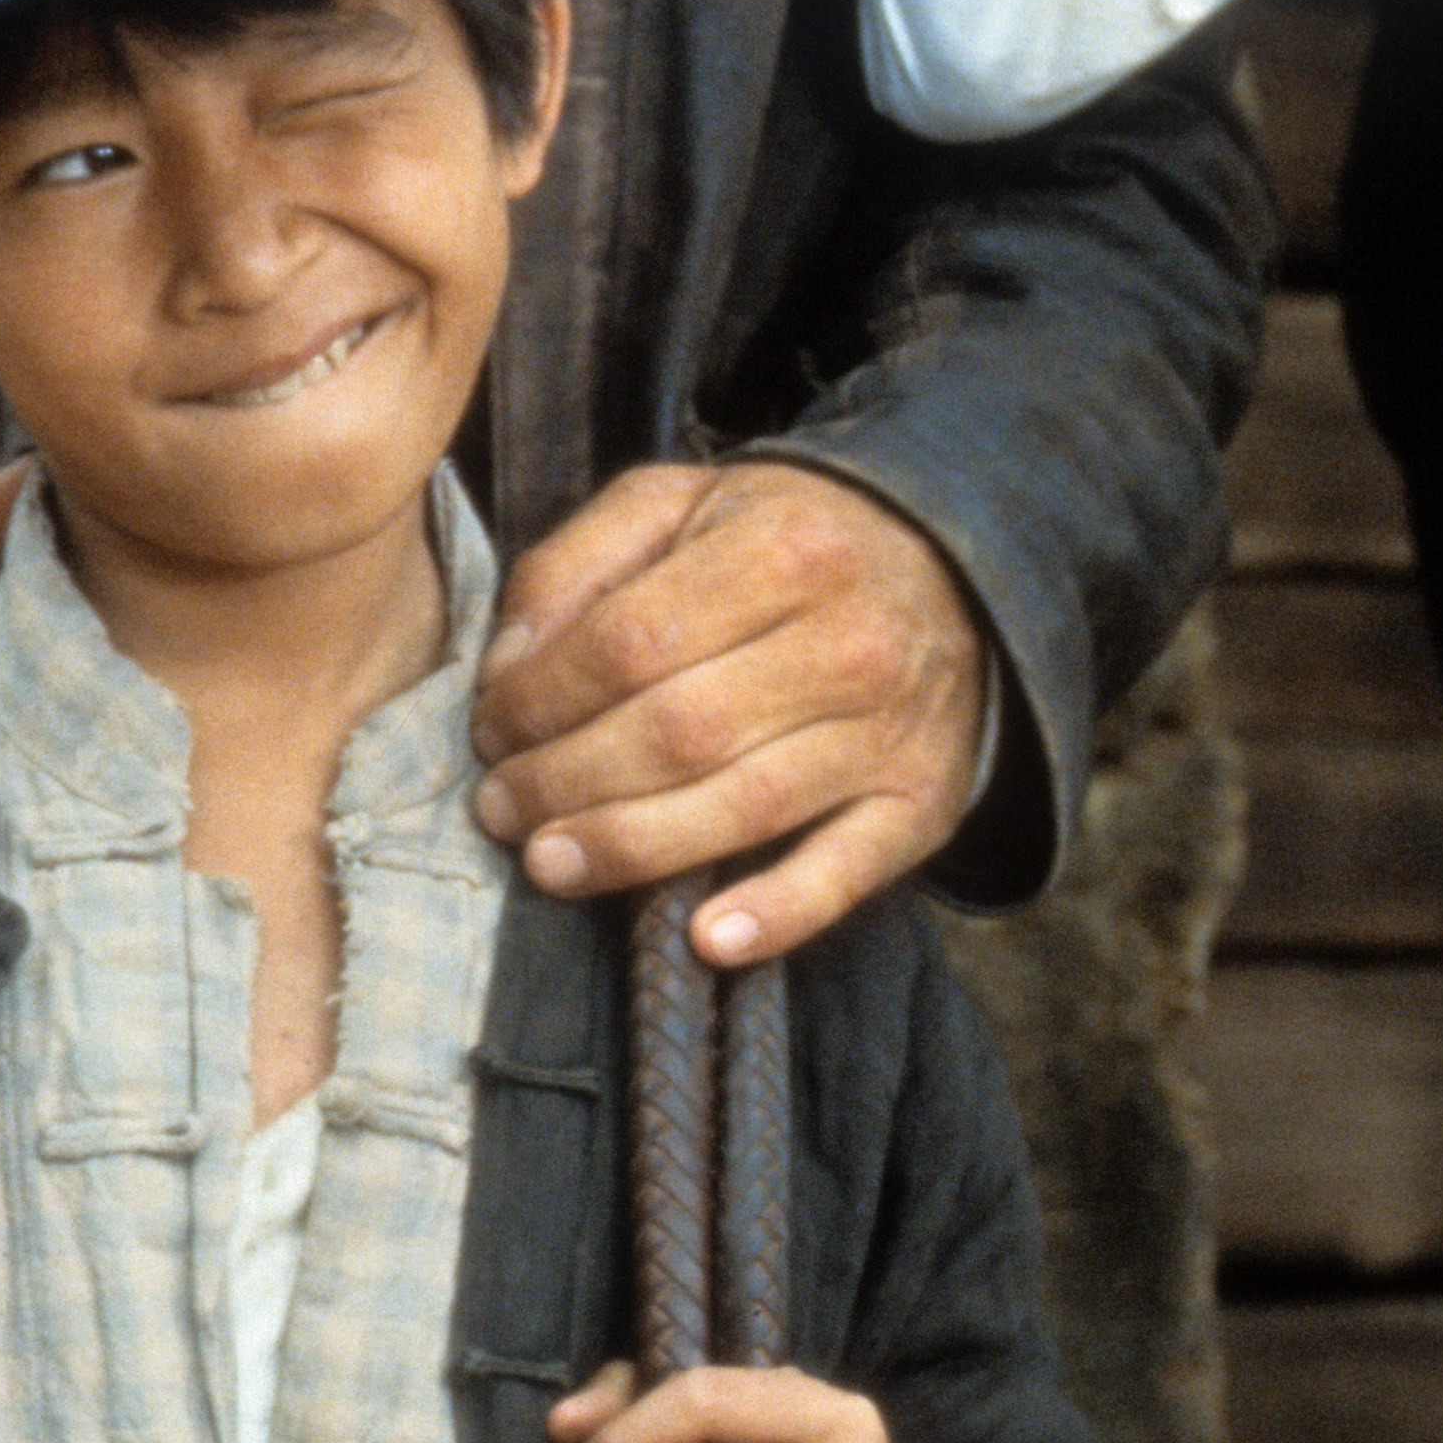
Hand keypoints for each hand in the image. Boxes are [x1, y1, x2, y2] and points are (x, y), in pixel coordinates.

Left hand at [472, 462, 988, 961]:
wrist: (952, 567)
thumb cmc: (784, 540)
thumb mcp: (680, 503)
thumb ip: (578, 561)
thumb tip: (506, 664)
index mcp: (781, 549)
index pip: (631, 640)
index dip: (541, 698)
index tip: (491, 730)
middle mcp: (847, 640)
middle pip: (678, 731)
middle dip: (567, 780)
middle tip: (502, 807)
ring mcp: (889, 730)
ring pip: (745, 806)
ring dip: (631, 849)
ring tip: (549, 864)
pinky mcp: (921, 804)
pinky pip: (847, 873)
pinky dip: (777, 914)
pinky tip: (703, 938)